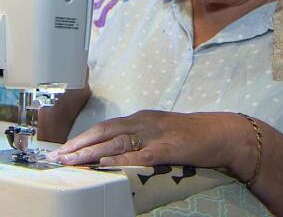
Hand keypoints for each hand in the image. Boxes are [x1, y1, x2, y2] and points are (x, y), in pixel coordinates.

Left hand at [49, 110, 246, 170]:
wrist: (224, 134)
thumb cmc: (194, 137)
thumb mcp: (163, 133)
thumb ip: (142, 140)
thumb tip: (118, 154)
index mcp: (142, 118)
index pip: (106, 126)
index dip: (83, 137)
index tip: (65, 148)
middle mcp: (144, 121)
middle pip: (104, 131)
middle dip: (79, 144)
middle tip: (58, 156)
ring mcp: (155, 133)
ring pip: (116, 141)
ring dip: (91, 151)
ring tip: (72, 161)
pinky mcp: (167, 147)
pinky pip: (139, 154)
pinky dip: (120, 159)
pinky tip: (104, 164)